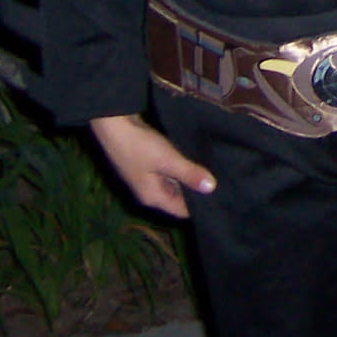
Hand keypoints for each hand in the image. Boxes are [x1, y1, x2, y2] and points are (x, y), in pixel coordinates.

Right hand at [89, 114, 214, 218]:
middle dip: (197, 191)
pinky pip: (169, 171)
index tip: (221, 200)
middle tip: (223, 185)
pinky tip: (197, 161)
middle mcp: (149, 191)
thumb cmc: (140, 146)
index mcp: (153, 197)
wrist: (113, 125)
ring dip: (190, 178)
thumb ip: (189, 174)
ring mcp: (147, 178)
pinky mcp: (148, 164)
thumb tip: (212, 188)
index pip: (180, 210)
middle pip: (178, 198)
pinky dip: (181, 168)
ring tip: (216, 173)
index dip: (199, 207)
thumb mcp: (168, 160)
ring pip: (175, 183)